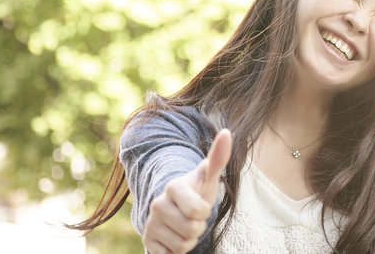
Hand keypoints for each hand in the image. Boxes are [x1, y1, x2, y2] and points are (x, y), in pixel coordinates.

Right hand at [143, 129, 232, 253]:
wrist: (179, 210)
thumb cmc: (198, 192)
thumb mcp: (209, 178)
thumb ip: (218, 157)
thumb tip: (227, 133)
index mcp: (174, 187)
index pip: (197, 210)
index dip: (204, 212)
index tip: (201, 205)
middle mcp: (157, 204)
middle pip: (191, 230)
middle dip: (198, 227)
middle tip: (194, 218)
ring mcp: (151, 223)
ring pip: (182, 245)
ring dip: (189, 240)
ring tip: (186, 226)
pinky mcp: (147, 241)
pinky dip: (177, 251)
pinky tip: (174, 237)